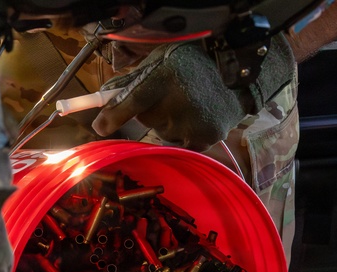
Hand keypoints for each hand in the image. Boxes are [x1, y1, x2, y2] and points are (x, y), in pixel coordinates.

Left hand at [91, 41, 245, 151]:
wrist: (237, 71)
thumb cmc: (192, 65)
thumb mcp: (160, 62)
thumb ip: (133, 81)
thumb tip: (106, 102)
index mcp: (165, 77)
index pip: (133, 100)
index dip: (114, 116)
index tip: (99, 127)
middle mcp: (179, 101)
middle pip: (147, 119)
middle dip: (152, 111)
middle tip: (171, 96)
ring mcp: (193, 123)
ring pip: (163, 133)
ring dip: (168, 123)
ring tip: (188, 105)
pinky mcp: (205, 138)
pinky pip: (180, 144)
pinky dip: (183, 134)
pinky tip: (196, 118)